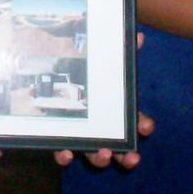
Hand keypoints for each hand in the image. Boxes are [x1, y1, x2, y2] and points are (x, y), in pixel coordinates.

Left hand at [54, 33, 152, 170]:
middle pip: (119, 147)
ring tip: (103, 154)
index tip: (146, 128)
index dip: (143, 125)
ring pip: (95, 155)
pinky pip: (63, 152)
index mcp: (115, 109)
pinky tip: (66, 153)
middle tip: (132, 158)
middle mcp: (101, 126)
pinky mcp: (60, 137)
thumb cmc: (81, 67)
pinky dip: (65, 155)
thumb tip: (138, 35)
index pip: (135, 121)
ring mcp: (82, 134)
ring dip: (102, 158)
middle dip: (127, 156)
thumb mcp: (99, 57)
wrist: (46, 70)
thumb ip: (117, 49)